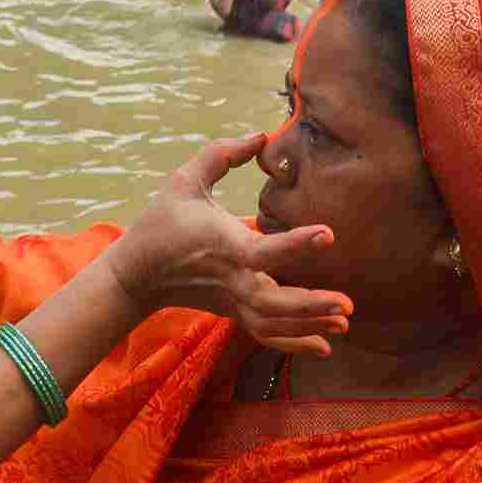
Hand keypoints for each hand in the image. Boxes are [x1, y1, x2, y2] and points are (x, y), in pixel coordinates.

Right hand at [102, 133, 352, 355]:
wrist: (134, 275)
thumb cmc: (160, 223)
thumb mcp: (184, 180)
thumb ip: (222, 154)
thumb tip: (261, 136)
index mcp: (222, 245)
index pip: (263, 250)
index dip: (296, 244)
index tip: (328, 234)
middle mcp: (230, 279)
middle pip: (272, 303)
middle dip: (310, 305)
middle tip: (347, 304)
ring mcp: (231, 301)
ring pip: (272, 324)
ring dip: (310, 325)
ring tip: (344, 321)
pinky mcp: (233, 312)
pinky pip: (266, 335)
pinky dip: (295, 343)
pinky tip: (325, 346)